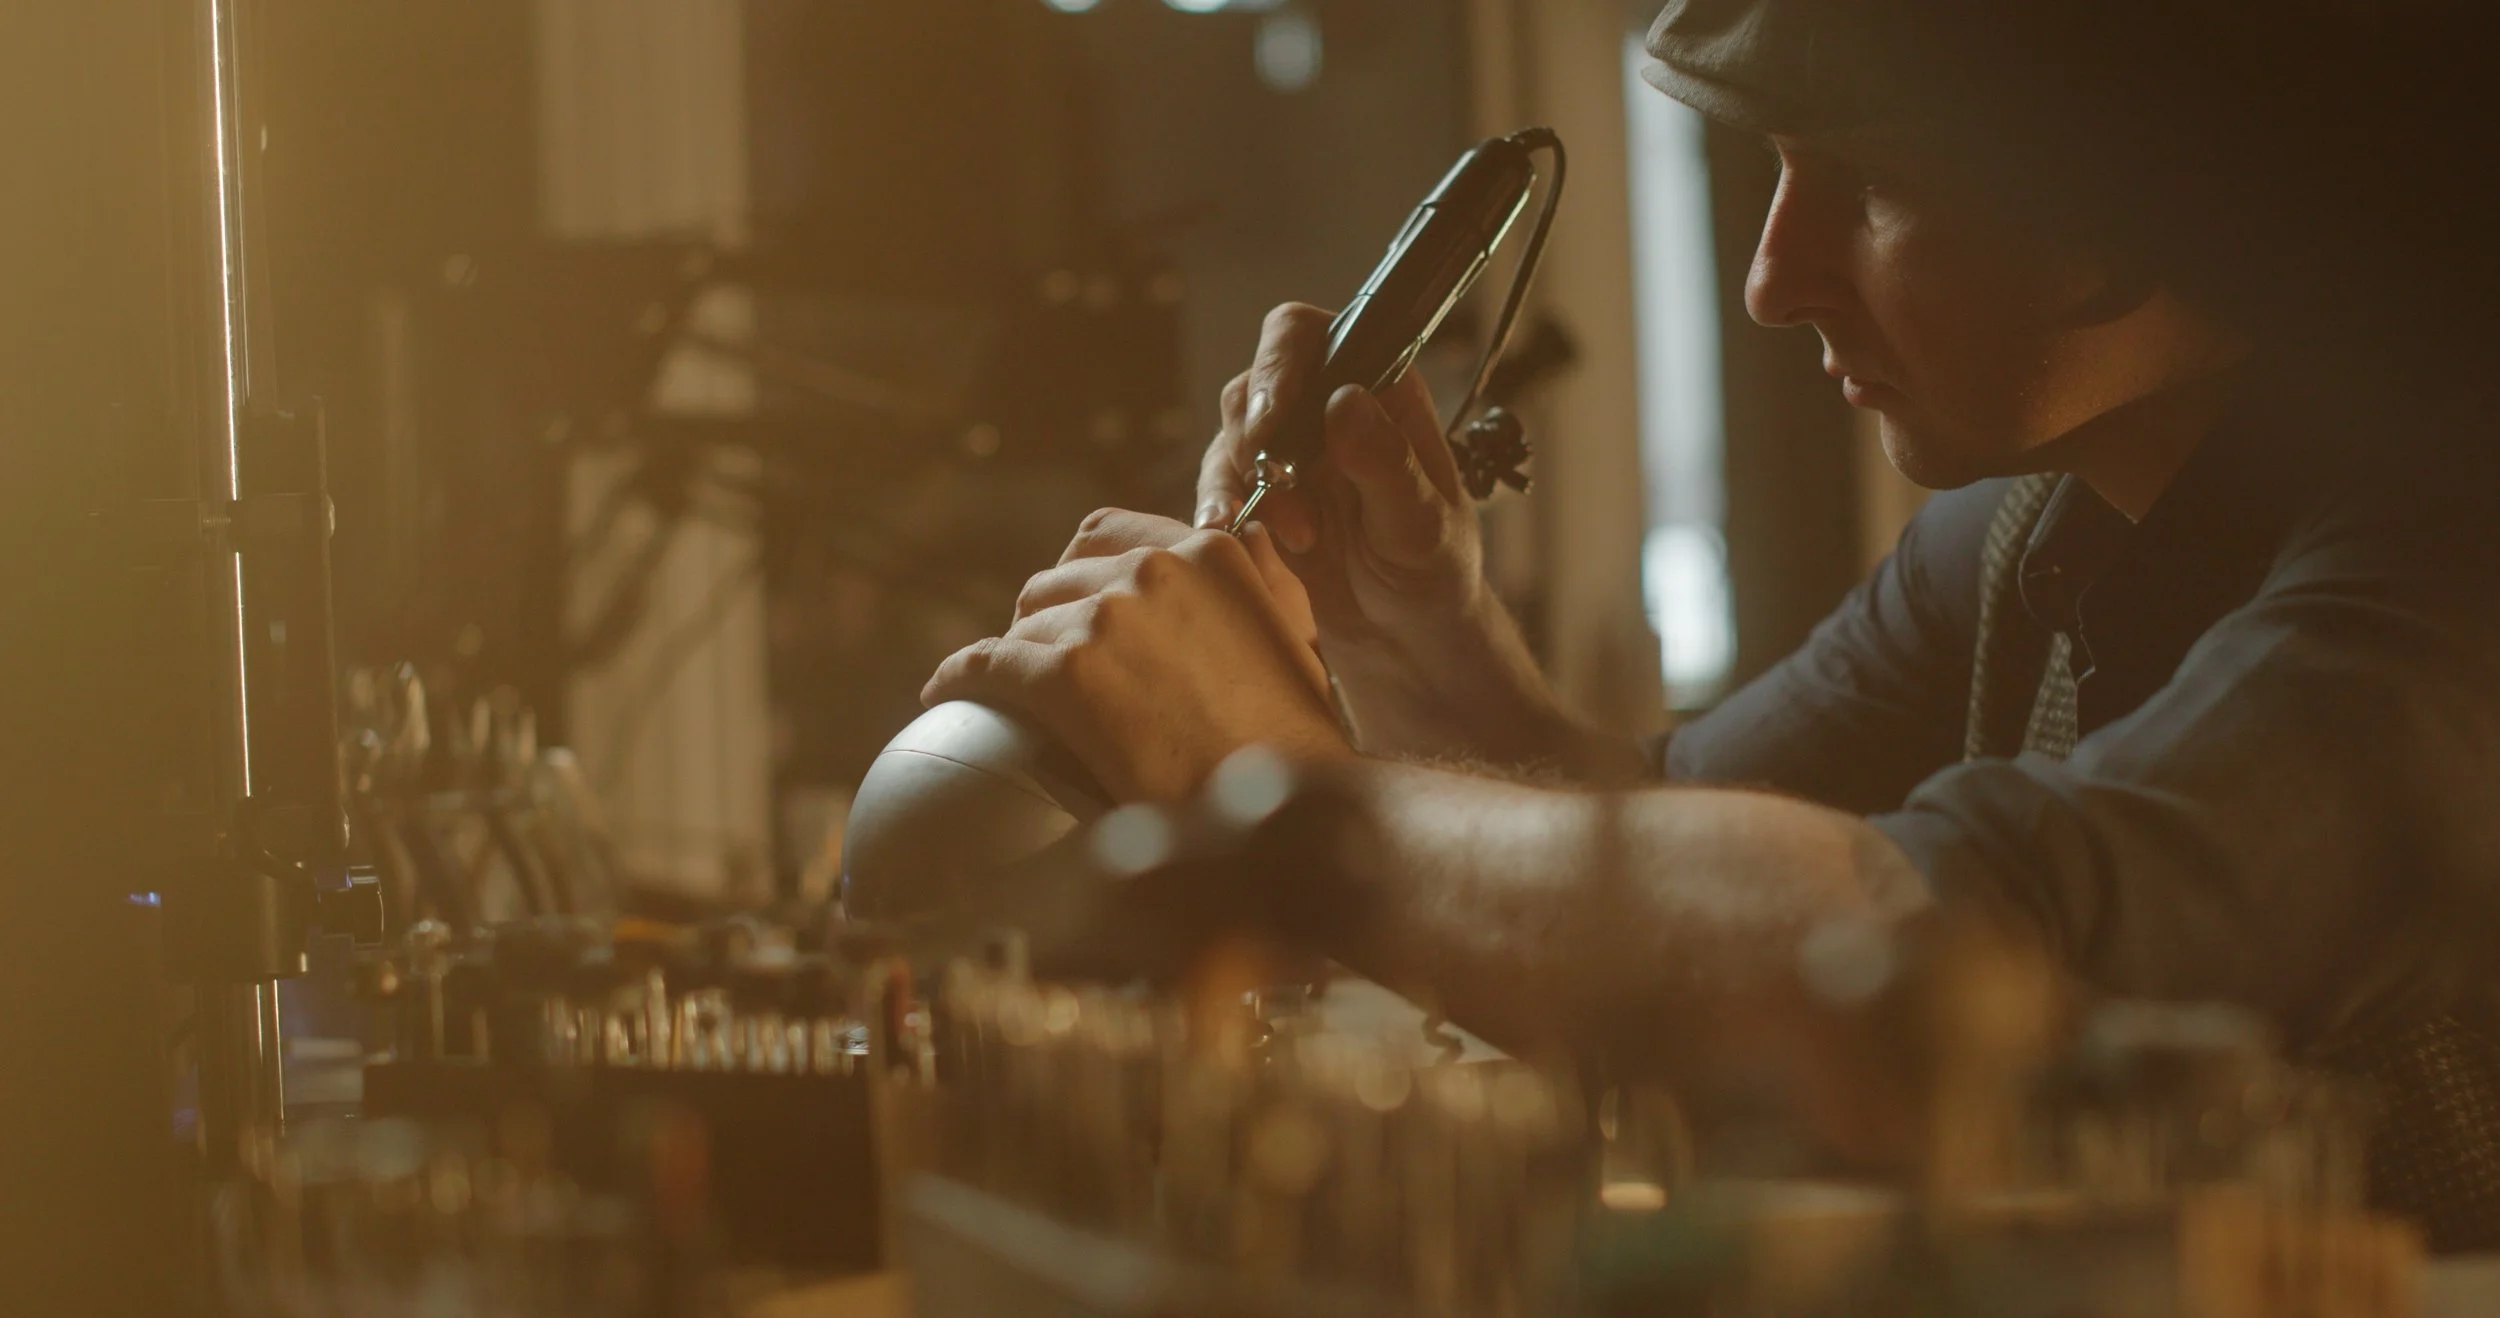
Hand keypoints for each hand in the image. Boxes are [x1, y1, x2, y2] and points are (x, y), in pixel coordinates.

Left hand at [924, 512, 1351, 802]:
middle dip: (1048, 618)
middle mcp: (1155, 569)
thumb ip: (1266, 579)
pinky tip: (944, 695)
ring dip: (1017, 656)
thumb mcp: (1297, 639)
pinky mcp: (1066, 674)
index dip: (1082, 572)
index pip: (1110, 533)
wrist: (1282, 815)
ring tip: (1009, 691)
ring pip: (1025, 624)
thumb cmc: (1295, 743)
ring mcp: (1108, 618)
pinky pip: (986, 664)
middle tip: (1045, 662)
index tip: (1076, 607)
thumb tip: (1249, 532)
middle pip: (1058, 578)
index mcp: (1210, 554)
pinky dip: (960, 678)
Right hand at [1197, 304, 1487, 653]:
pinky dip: (1218, 508)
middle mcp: (1327, 406)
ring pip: (1231, 432)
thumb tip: (1344, 400)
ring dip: (1244, 479)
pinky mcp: (1260, 496)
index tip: (1273, 413)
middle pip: (1257, 379)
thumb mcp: (1422, 524)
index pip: (1314, 336)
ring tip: (1295, 535)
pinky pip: (1219, 485)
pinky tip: (1230, 536)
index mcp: (1380, 390)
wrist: (1404, 639)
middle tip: (1273, 479)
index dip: (1280, 361)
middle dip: (1256, 432)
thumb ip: (1386, 462)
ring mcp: (1289, 450)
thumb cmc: (1433, 574)